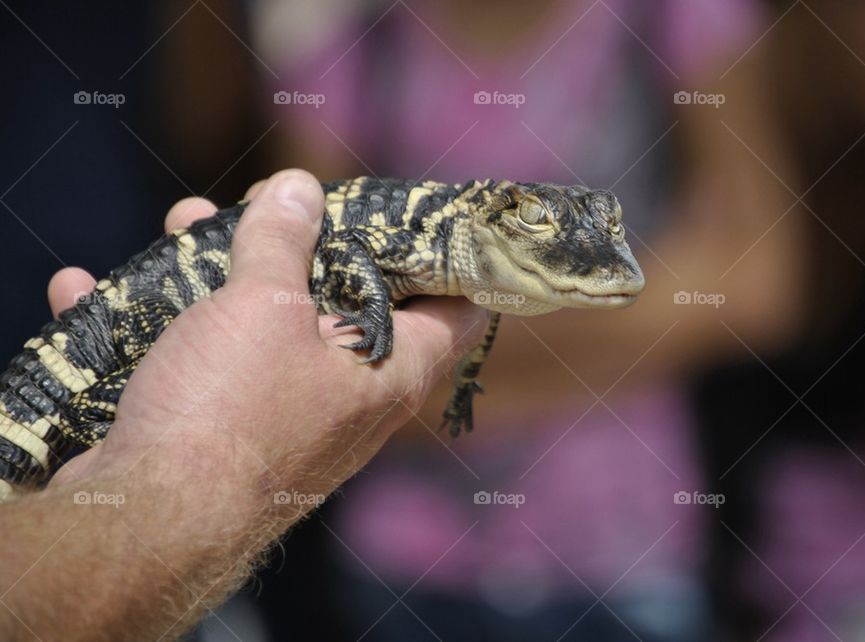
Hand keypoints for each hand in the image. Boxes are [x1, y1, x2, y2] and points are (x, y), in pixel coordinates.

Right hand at [47, 169, 485, 502]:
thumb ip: (284, 240)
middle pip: (347, 306)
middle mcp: (350, 400)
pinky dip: (152, 328)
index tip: (418, 216)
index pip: (460, 313)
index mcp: (390, 371)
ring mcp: (285, 420)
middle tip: (272, 203)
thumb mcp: (264, 305)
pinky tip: (91, 288)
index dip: (449, 260)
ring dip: (220, 274)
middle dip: (305, 247)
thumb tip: (299, 186)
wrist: (148, 523)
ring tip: (184, 224)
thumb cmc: (230, 410)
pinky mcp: (221, 437)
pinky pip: (197, 367)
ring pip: (264, 328)